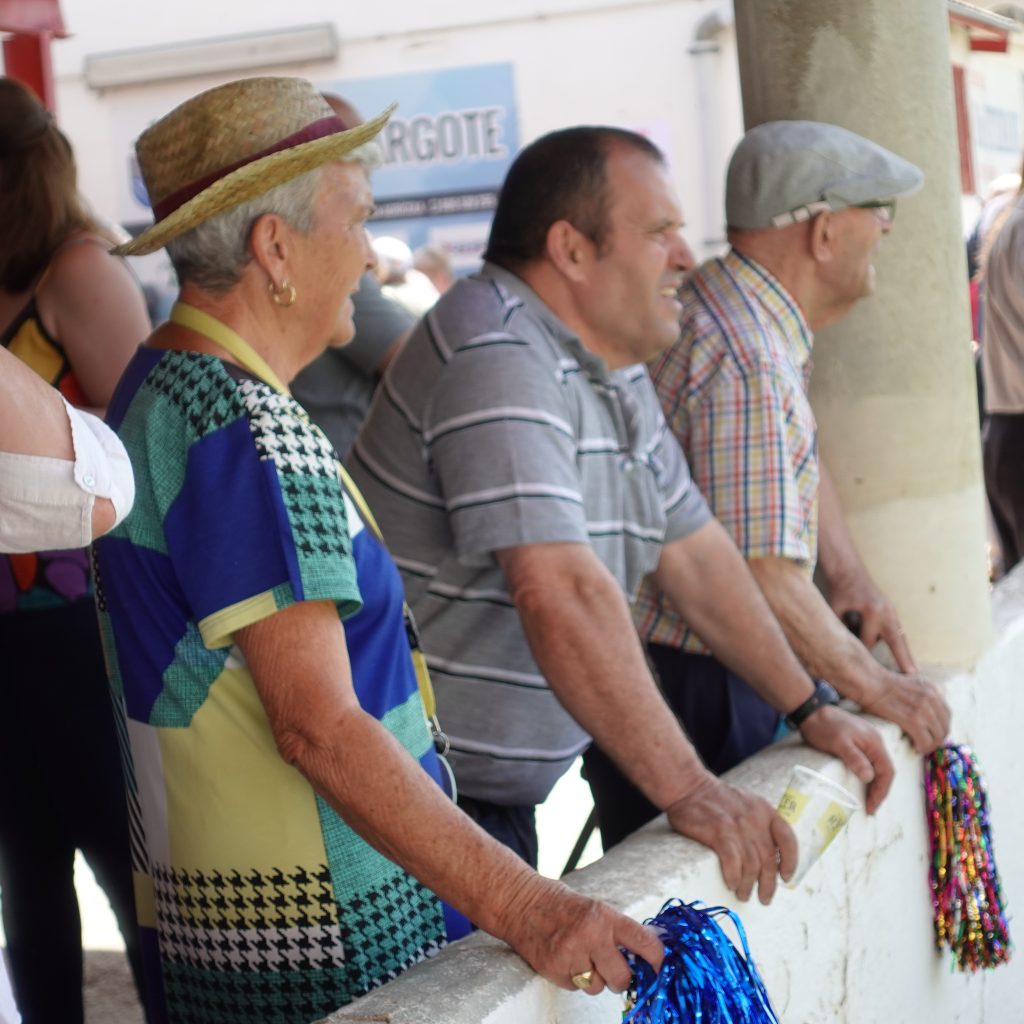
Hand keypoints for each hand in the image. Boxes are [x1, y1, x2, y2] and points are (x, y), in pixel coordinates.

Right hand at [496, 875, 664, 995]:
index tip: (660, 967)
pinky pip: (576, 987)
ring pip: (598, 987)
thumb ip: (618, 930)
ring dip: (594, 977)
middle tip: (614, 968)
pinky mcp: (553, 970)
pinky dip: (573, 978)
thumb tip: (650, 951)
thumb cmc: (561, 904)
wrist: (520, 902)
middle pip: (622, 977)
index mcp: (603, 915)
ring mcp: (570, 955)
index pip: (643, 942)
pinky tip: (565, 959)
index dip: (657, 959)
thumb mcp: (594, 908)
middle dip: (621, 977)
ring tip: (580, 956)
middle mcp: (589, 935)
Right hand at [665, 775, 796, 904]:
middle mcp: (755, 819)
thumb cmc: (715, 798)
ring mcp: (737, 825)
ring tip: (742, 894)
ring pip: (751, 866)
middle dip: (768, 884)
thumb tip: (767, 854)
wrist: (688, 785)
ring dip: (748, 885)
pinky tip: (731, 883)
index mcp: (764, 810)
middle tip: (764, 898)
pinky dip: (733, 877)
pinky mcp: (718, 832)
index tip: (786, 878)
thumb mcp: (745, 804)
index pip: (788, 839)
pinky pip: (733, 863)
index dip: (790, 862)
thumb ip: (758, 823)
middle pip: (769, 860)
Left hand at [797, 705, 893, 813]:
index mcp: (874, 742)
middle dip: (880, 790)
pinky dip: (869, 775)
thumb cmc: (824, 727)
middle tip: (870, 807)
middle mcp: (875, 741)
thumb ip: (855, 759)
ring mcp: (868, 741)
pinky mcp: (859, 742)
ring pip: (878, 766)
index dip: (881, 791)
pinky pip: (870, 762)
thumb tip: (870, 777)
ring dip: (875, 784)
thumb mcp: (839, 744)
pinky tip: (863, 782)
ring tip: (868, 800)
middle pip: (885, 770)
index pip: (887, 771)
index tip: (872, 807)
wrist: (812, 710)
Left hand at [827, 572, 916, 673]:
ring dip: (906, 654)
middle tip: (913, 676)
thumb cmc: (840, 591)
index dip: (860, 650)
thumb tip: (841, 650)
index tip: (862, 665)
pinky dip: (902, 644)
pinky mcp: (893, 612)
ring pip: (901, 637)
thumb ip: (840, 628)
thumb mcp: (835, 609)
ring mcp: (893, 611)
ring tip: (913, 672)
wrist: (849, 572)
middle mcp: (887, 612)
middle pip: (897, 641)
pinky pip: (898, 631)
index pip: (868, 641)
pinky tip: (907, 658)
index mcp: (872, 611)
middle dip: (904, 659)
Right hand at [860, 671, 949, 754]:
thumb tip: (928, 711)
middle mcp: (931, 697)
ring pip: (938, 736)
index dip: (941, 728)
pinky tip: (916, 747)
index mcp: (932, 688)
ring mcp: (923, 708)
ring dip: (930, 745)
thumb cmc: (882, 685)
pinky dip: (923, 747)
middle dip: (937, 739)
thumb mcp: (910, 683)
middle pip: (945, 727)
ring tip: (920, 747)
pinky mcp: (912, 719)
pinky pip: (925, 740)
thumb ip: (923, 694)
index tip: (932, 734)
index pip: (946, 714)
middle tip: (927, 744)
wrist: (869, 682)